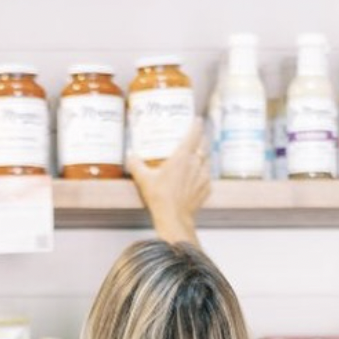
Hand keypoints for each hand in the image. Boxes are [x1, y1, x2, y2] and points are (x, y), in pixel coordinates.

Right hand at [129, 119, 210, 245]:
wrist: (174, 218)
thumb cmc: (160, 198)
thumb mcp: (144, 180)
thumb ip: (136, 165)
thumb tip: (130, 155)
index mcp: (183, 156)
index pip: (194, 133)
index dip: (197, 125)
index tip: (198, 120)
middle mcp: (196, 163)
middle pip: (204, 145)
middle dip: (202, 139)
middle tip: (197, 138)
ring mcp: (204, 176)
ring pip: (208, 159)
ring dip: (204, 156)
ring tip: (198, 157)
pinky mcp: (207, 188)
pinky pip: (207, 176)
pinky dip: (204, 174)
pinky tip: (197, 178)